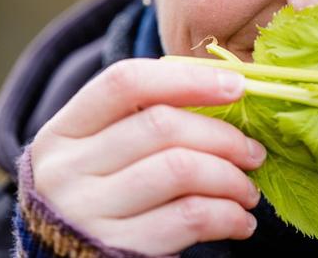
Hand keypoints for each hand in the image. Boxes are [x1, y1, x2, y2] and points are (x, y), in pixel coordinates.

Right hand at [29, 58, 266, 254]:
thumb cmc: (98, 202)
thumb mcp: (98, 156)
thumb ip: (142, 123)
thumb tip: (225, 91)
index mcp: (63, 132)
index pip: (125, 82)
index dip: (187, 77)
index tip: (237, 85)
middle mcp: (66, 169)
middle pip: (161, 126)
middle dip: (222, 136)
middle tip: (254, 152)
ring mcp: (86, 213)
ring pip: (180, 169)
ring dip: (230, 178)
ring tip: (248, 191)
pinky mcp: (116, 249)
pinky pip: (188, 218)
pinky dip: (227, 215)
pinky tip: (239, 220)